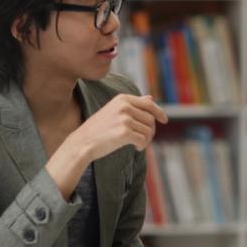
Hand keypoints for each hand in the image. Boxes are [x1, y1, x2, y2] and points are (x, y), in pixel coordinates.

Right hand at [46, 93, 167, 199]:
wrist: (82, 143)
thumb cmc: (98, 129)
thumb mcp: (114, 111)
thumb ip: (133, 104)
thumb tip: (150, 97)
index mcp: (122, 99)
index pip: (148, 103)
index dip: (159, 112)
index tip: (164, 120)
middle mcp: (124, 106)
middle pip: (150, 119)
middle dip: (150, 131)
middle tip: (143, 140)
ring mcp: (124, 119)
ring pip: (148, 130)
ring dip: (146, 140)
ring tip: (137, 144)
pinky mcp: (124, 132)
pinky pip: (143, 140)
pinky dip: (142, 146)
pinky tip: (136, 148)